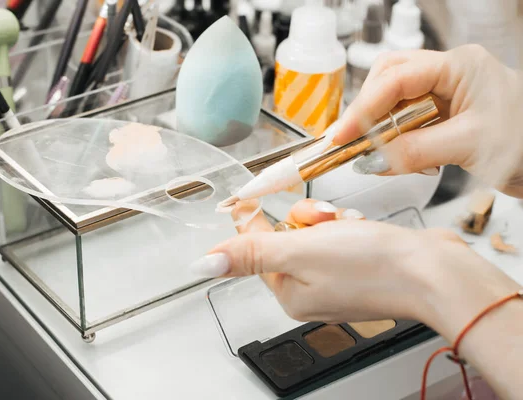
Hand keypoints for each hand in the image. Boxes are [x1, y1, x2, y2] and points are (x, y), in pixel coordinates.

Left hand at [190, 199, 518, 342]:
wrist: (433, 271)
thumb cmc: (372, 265)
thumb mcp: (300, 251)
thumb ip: (250, 253)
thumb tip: (204, 264)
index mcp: (289, 292)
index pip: (256, 249)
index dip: (253, 220)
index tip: (249, 197)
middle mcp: (310, 290)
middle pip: (286, 237)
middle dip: (302, 219)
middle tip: (322, 219)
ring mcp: (336, 278)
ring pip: (313, 231)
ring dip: (327, 219)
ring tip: (346, 223)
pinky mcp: (359, 265)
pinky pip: (339, 235)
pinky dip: (347, 225)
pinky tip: (361, 227)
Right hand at [336, 45, 522, 197]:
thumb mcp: (469, 145)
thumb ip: (415, 151)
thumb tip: (372, 160)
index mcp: (460, 66)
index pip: (395, 79)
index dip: (363, 108)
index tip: (341, 135)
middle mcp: (450, 74)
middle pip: (388, 80)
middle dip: (367, 111)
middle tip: (350, 140)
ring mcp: (447, 93)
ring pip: (395, 101)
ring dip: (380, 128)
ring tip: (375, 152)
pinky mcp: (445, 115)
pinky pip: (406, 122)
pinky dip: (395, 141)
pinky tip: (397, 156)